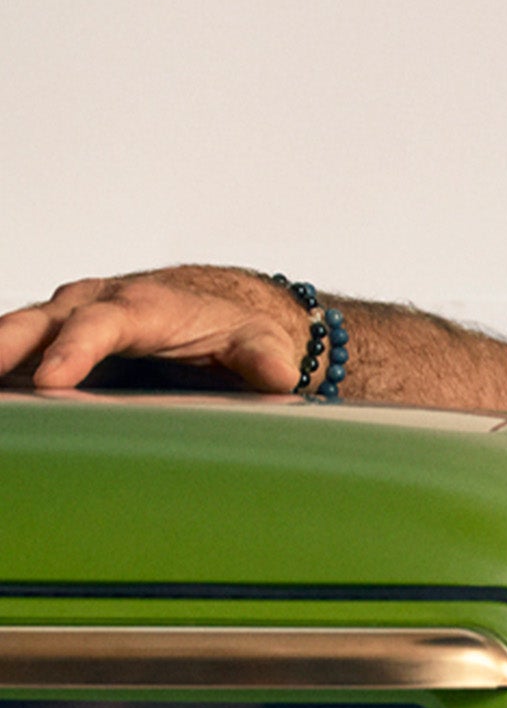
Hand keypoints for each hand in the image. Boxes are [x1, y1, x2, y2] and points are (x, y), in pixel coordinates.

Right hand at [0, 267, 314, 394]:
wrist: (217, 309)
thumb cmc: (235, 329)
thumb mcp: (259, 343)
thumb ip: (263, 359)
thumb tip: (277, 375)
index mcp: (142, 307)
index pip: (101, 325)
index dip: (75, 350)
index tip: (50, 380)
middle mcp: (95, 304)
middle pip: (43, 322)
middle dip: (8, 345)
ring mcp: (71, 319)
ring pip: (22, 333)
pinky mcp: (60, 340)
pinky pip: (22, 352)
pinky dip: (5, 370)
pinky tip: (2, 403)